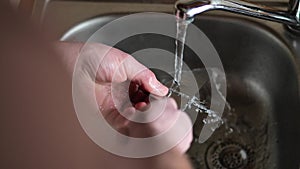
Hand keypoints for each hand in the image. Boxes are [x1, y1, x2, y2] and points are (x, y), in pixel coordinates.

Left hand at [55, 42, 191, 153]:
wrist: (67, 65)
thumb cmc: (87, 58)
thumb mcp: (123, 60)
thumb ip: (144, 74)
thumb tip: (161, 87)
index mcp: (126, 83)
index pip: (147, 96)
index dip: (156, 98)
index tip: (162, 98)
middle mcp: (120, 99)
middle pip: (144, 111)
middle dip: (152, 110)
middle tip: (156, 105)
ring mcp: (113, 111)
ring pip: (136, 122)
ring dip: (144, 118)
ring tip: (148, 110)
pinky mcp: (105, 121)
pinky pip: (124, 128)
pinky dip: (133, 125)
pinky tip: (137, 115)